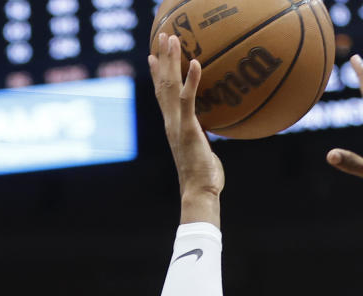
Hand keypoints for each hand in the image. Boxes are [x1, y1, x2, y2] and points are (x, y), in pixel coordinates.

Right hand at [149, 32, 223, 205]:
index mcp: (173, 127)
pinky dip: (191, 80)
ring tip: (171, 38)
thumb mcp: (203, 152)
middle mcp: (171, 122)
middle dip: (161, 58)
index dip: (156, 75)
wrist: (199, 193)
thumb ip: (203, 140)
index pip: (162, 96)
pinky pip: (188, 100)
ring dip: (170, 59)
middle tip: (163, 35)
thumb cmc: (205, 179)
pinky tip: (195, 62)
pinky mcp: (188, 129)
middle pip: (162, 83)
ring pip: (170, 85)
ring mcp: (177, 124)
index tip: (151, 57)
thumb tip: (211, 137)